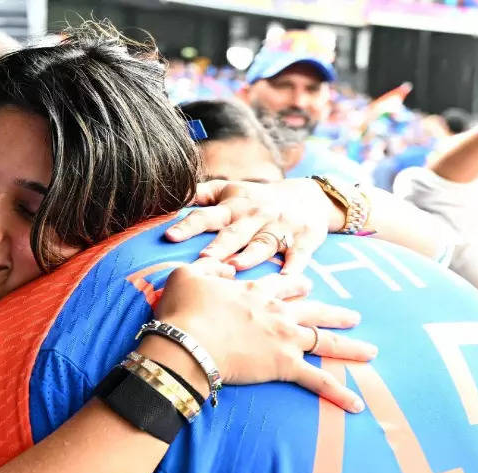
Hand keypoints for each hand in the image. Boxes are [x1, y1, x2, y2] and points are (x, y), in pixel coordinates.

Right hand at [155, 262, 376, 412]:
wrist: (188, 341)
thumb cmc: (184, 310)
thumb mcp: (188, 275)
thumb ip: (210, 266)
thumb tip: (227, 266)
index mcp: (256, 291)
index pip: (284, 285)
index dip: (297, 285)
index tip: (307, 285)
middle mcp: (277, 312)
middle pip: (314, 310)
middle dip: (334, 313)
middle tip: (352, 316)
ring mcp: (285, 338)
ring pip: (325, 341)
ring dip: (349, 346)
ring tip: (370, 351)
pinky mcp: (285, 365)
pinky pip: (318, 382)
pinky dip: (339, 393)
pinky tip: (358, 404)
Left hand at [165, 179, 342, 275]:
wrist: (308, 197)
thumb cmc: (256, 198)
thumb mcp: (229, 190)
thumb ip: (200, 194)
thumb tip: (170, 196)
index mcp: (233, 206)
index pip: (207, 216)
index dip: (189, 226)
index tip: (171, 236)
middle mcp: (255, 216)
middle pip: (235, 233)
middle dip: (219, 246)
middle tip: (203, 259)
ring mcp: (280, 227)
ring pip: (263, 243)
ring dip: (251, 255)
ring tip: (236, 267)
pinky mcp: (303, 238)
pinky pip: (298, 253)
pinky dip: (294, 265)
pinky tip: (286, 278)